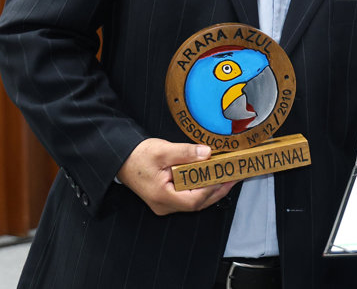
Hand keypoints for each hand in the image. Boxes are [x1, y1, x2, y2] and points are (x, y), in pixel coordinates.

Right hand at [117, 138, 234, 214]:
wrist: (121, 159)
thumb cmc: (139, 156)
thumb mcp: (163, 150)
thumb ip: (186, 153)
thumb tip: (207, 153)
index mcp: (162, 197)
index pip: (194, 199)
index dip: (212, 188)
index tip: (226, 176)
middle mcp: (164, 205)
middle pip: (197, 204)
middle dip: (218, 191)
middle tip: (234, 177)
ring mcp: (165, 204)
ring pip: (194, 202)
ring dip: (212, 191)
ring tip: (227, 177)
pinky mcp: (167, 199)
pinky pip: (189, 197)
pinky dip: (202, 189)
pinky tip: (211, 179)